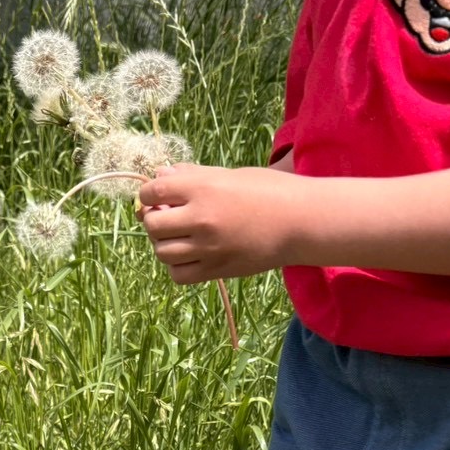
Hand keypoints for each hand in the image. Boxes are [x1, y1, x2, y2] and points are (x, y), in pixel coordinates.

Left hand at [139, 164, 302, 282]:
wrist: (301, 222)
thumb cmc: (269, 191)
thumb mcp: (230, 174)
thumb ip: (193, 176)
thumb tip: (160, 174)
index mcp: (203, 188)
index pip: (153, 191)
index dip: (148, 193)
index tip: (156, 195)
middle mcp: (201, 218)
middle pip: (152, 225)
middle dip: (153, 219)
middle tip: (167, 216)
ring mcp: (208, 247)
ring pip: (162, 252)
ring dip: (163, 243)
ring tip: (178, 236)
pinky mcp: (217, 270)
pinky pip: (179, 275)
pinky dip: (176, 266)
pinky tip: (188, 255)